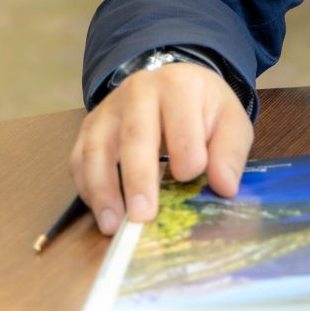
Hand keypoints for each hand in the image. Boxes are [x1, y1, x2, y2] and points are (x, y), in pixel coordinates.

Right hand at [69, 64, 253, 234]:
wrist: (174, 85)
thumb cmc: (203, 109)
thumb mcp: (229, 121)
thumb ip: (229, 151)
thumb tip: (224, 186)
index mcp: (179, 85)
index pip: (180, 119)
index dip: (186, 151)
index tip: (191, 177)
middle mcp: (139, 91)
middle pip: (134, 135)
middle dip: (138, 178)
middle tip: (143, 216)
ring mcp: (110, 109)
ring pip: (97, 148)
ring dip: (103, 190)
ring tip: (114, 225)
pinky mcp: (90, 128)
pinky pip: (79, 159)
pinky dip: (86, 188)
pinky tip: (102, 212)